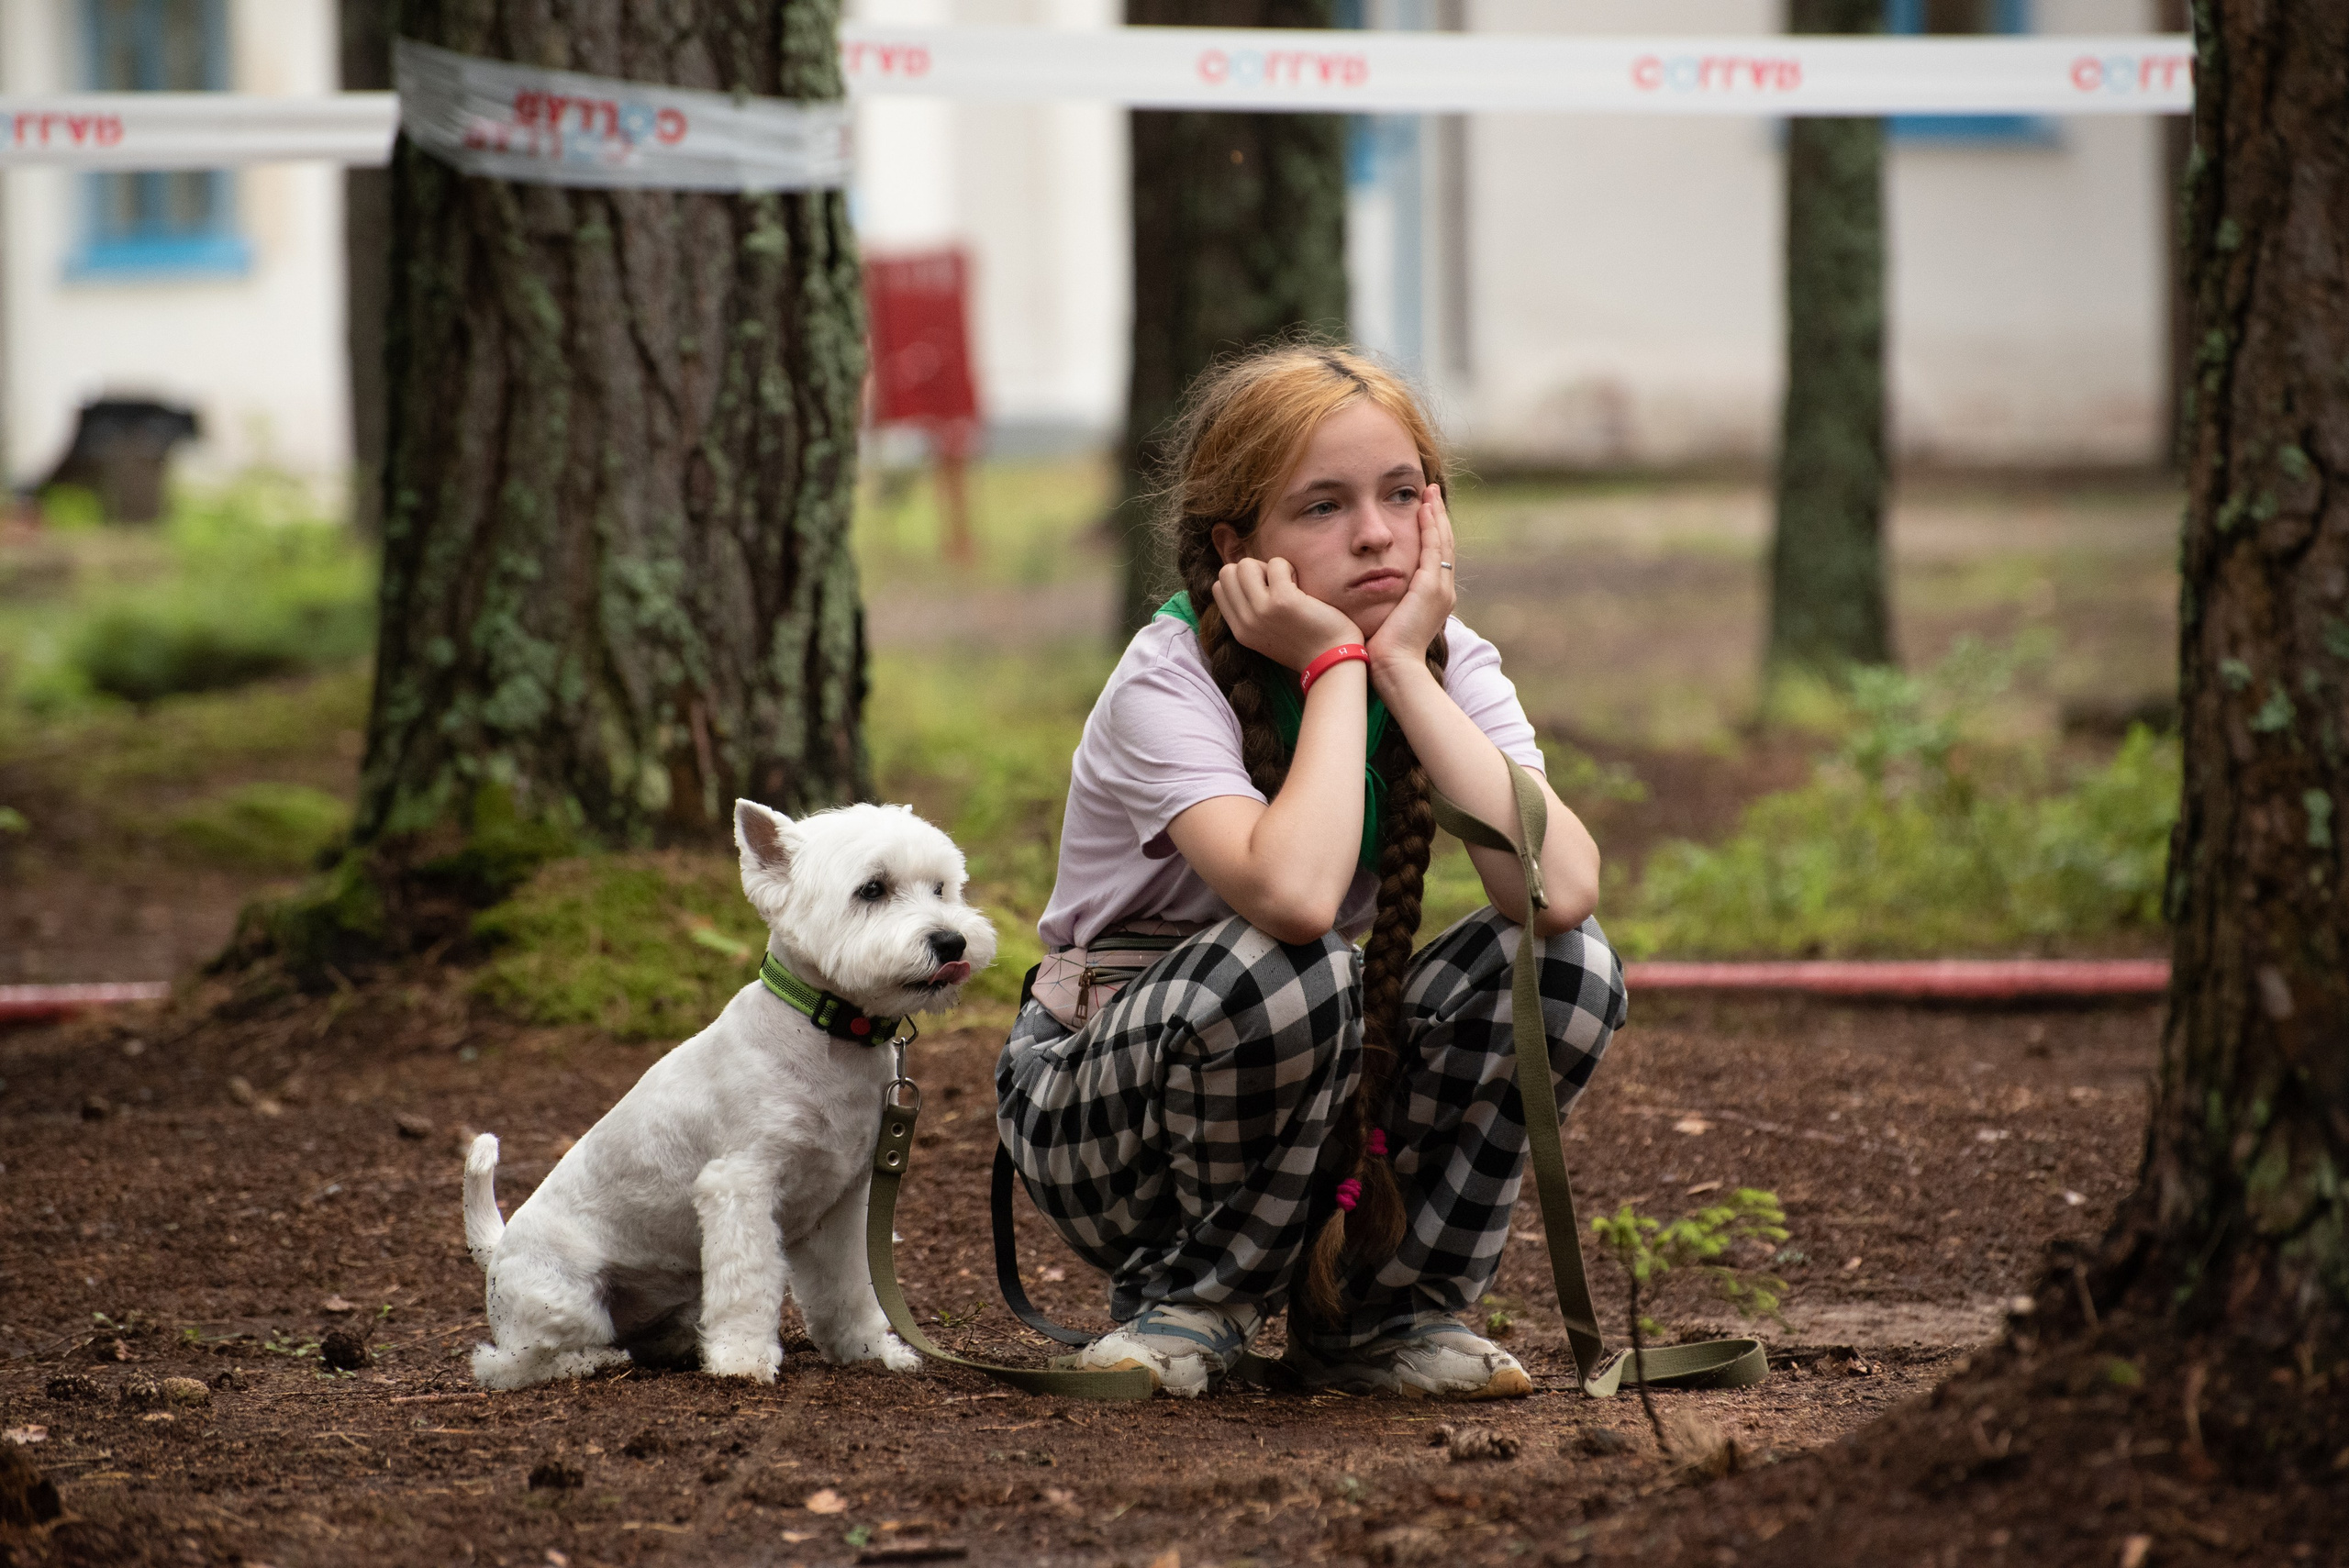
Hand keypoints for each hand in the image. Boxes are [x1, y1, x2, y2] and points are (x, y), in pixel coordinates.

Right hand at [1212, 556, 1364, 671]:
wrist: (1331, 660)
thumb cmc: (1306, 644)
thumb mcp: (1265, 635)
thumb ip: (1251, 612)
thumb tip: (1246, 576)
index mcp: (1239, 630)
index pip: (1218, 587)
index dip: (1241, 581)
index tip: (1264, 591)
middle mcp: (1246, 621)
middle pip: (1227, 572)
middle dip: (1252, 570)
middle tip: (1275, 585)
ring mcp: (1262, 610)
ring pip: (1245, 565)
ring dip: (1268, 567)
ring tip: (1287, 584)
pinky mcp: (1283, 600)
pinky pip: (1276, 563)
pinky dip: (1289, 568)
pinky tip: (1301, 587)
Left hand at [1366, 482, 1455, 680]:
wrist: (1394, 669)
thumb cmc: (1383, 652)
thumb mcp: (1387, 620)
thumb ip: (1384, 603)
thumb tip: (1366, 592)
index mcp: (1434, 599)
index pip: (1435, 557)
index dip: (1431, 532)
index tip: (1423, 511)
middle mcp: (1443, 591)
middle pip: (1444, 544)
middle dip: (1437, 517)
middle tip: (1430, 492)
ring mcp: (1440, 588)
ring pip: (1442, 541)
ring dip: (1435, 514)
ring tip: (1429, 492)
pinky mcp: (1430, 587)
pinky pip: (1433, 548)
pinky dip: (1430, 526)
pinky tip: (1423, 509)